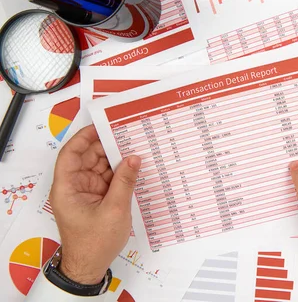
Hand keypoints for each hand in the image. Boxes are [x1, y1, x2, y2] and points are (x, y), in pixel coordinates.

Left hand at [49, 125, 140, 284]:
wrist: (90, 266)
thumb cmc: (94, 243)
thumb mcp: (114, 210)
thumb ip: (124, 182)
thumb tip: (134, 159)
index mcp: (67, 187)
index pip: (71, 154)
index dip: (84, 137)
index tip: (102, 126)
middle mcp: (74, 186)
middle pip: (88, 157)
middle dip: (106, 146)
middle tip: (127, 134)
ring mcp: (86, 192)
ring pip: (100, 166)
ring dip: (116, 159)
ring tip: (135, 147)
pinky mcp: (96, 198)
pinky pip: (107, 178)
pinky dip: (120, 172)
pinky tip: (134, 166)